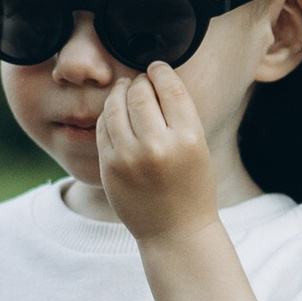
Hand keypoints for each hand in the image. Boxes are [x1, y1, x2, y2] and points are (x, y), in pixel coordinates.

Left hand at [94, 59, 218, 241]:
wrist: (175, 232)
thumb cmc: (191, 187)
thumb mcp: (198, 148)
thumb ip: (178, 116)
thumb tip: (152, 78)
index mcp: (188, 138)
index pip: (170, 88)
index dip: (161, 71)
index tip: (156, 68)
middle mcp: (158, 146)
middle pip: (140, 93)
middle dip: (139, 81)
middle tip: (140, 81)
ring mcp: (129, 157)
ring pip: (115, 106)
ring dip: (119, 93)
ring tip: (124, 90)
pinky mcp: (109, 166)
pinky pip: (103, 127)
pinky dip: (108, 114)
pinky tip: (115, 113)